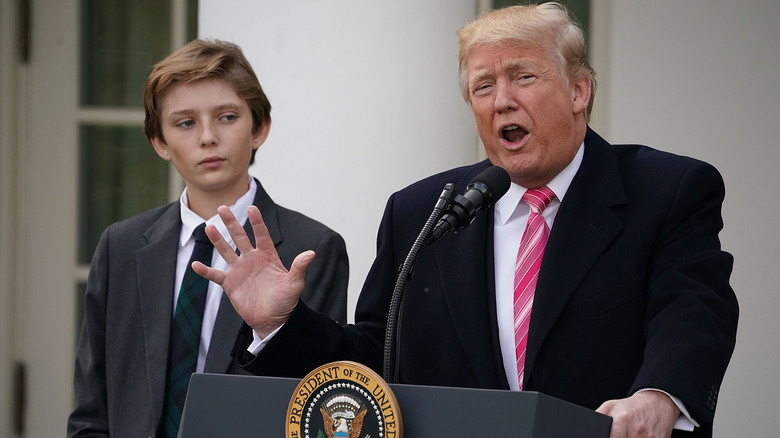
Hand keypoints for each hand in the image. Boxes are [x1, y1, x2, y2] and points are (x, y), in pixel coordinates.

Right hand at [192, 205, 313, 336]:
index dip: (257, 222)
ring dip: (217, 240)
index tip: (252, 208)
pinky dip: (205, 271)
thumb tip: (311, 253)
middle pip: (240, 237)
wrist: (273, 320)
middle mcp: (252, 259)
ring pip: (226, 251)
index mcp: (268, 256)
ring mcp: (240, 270)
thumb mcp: (295, 284)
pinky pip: (215, 275)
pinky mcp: (230, 284)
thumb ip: (300, 267)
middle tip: (223, 208)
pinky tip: (195, 265)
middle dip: (232, 223)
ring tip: (209, 227)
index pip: (262, 235)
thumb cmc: (286, 301)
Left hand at [596, 391, 679, 437]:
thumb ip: (598, 417)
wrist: (657, 403)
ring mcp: (650, 437)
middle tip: (621, 435)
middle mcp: (637, 429)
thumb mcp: (610, 406)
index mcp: (623, 419)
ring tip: (629, 435)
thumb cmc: (631, 406)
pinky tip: (639, 436)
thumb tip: (590, 428)